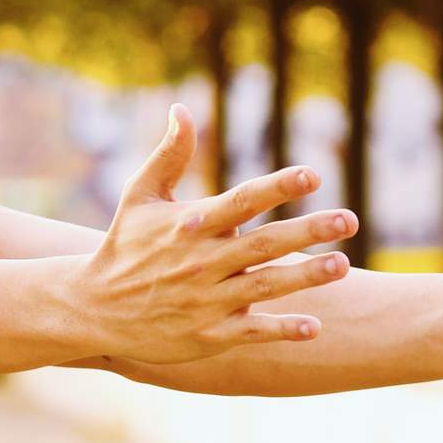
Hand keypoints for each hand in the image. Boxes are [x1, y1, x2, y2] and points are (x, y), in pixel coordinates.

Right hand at [70, 107, 355, 363]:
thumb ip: (169, 154)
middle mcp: (202, 262)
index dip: (277, 188)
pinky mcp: (208, 334)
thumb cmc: (123, 246)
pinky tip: (315, 327)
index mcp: (191, 225)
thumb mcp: (139, 196)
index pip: (241, 202)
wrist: (92, 308)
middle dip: (308, 231)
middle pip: (264, 244)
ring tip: (343, 265)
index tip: (313, 176)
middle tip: (350, 220)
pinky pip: (252, 331)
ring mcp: (206, 300)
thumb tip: (181, 109)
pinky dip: (282, 329)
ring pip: (265, 286)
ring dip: (306, 277)